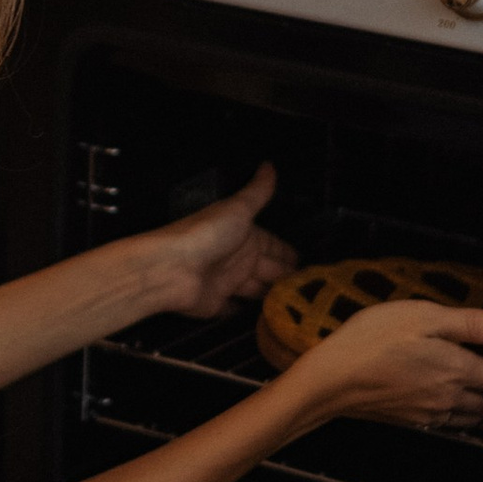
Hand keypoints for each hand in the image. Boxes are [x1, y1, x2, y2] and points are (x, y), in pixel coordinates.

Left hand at [132, 164, 295, 324]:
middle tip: (311, 289)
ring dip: (271, 295)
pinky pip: (234, 310)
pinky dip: (245, 313)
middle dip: (286, 277)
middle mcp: (237, 259)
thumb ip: (257, 192)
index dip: (289, 254)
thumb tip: (270, 164)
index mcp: (245, 235)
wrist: (171, 268)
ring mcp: (226, 283)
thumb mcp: (237, 209)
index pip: (274, 246)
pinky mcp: (216, 305)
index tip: (308, 263)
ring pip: (255, 290)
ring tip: (295, 305)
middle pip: (268, 269)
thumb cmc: (206, 234)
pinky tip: (260, 317)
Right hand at [281, 299, 482, 432]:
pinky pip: (453, 424)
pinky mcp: (411, 419)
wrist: (329, 381)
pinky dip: (470, 421)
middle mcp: (449, 397)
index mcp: (457, 370)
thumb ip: (469, 323)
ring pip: (476, 417)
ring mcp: (430, 412)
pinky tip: (468, 418)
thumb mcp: (421, 317)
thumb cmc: (370, 342)